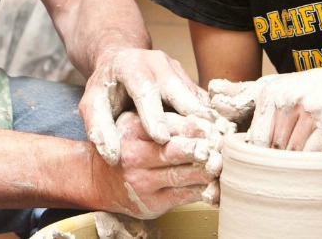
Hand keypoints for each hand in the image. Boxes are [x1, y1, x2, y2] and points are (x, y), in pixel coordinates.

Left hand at [80, 48, 216, 164]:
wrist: (121, 62)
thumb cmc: (106, 88)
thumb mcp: (92, 105)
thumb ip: (98, 129)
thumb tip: (113, 157)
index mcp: (131, 65)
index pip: (144, 89)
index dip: (154, 114)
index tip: (161, 139)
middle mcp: (157, 62)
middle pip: (179, 91)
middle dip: (192, 119)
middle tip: (201, 145)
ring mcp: (176, 68)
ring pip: (196, 97)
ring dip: (208, 122)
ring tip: (217, 145)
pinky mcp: (188, 78)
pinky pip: (202, 101)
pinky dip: (211, 121)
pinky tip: (219, 139)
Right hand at [91, 111, 214, 218]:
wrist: (98, 179)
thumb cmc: (128, 145)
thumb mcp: (139, 123)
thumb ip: (169, 119)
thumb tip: (209, 119)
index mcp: (132, 128)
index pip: (170, 125)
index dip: (198, 126)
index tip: (218, 126)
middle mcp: (133, 155)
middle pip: (175, 150)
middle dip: (204, 148)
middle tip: (223, 145)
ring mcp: (141, 181)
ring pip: (182, 175)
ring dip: (207, 170)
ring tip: (223, 164)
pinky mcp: (151, 202)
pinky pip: (184, 196)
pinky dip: (204, 190)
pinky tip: (216, 185)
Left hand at [209, 65, 321, 150]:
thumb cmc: (303, 89)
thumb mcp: (272, 85)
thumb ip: (241, 92)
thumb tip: (212, 89)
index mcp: (269, 92)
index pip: (256, 138)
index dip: (258, 154)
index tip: (260, 161)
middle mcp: (288, 99)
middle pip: (274, 147)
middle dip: (277, 158)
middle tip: (282, 160)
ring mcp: (311, 109)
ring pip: (293, 152)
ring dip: (295, 160)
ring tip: (299, 154)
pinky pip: (314, 152)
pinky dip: (314, 159)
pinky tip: (316, 154)